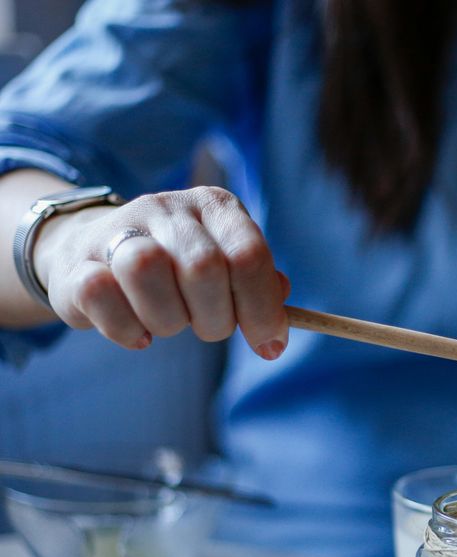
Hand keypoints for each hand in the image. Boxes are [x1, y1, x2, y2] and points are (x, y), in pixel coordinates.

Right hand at [33, 186, 289, 358]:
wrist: (97, 253)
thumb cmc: (180, 271)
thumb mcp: (229, 270)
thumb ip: (260, 291)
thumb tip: (276, 332)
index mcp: (215, 207)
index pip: (249, 255)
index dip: (263, 309)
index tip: (268, 345)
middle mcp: (167, 208)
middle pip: (203, 267)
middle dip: (215, 319)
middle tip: (207, 327)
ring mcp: (117, 229)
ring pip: (146, 270)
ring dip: (168, 320)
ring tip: (168, 323)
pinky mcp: (76, 261)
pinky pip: (100, 295)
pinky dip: (125, 328)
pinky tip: (137, 332)